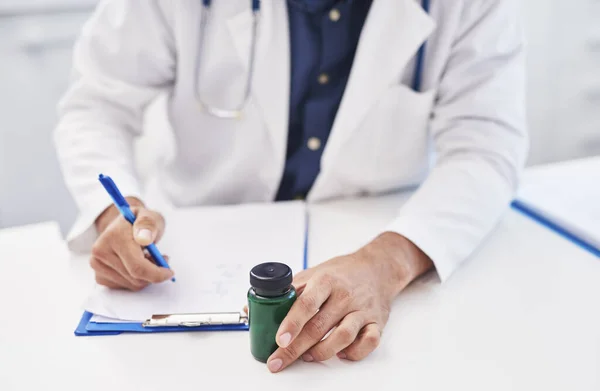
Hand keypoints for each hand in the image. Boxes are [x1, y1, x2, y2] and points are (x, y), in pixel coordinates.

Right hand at [90, 197, 173, 289]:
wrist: (121, 226)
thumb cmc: (139, 223)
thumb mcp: (150, 216)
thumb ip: (148, 224)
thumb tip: (144, 238)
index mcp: (113, 236)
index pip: (137, 267)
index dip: (157, 274)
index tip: (169, 272)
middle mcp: (101, 252)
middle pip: (136, 278)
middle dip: (154, 273)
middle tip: (160, 258)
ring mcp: (97, 265)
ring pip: (132, 285)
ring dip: (146, 276)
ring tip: (147, 258)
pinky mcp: (99, 276)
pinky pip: (126, 287)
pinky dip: (136, 279)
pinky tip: (136, 265)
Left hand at [265, 232, 432, 372]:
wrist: (376, 268)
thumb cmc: (340, 273)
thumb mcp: (312, 273)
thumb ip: (288, 292)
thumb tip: (252, 309)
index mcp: (326, 281)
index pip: (306, 304)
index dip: (292, 323)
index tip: (279, 339)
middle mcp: (345, 295)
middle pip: (319, 326)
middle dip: (296, 348)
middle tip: (279, 360)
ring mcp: (362, 310)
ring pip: (343, 337)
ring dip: (322, 351)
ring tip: (307, 356)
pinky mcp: (376, 322)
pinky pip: (368, 343)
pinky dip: (354, 353)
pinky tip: (341, 354)